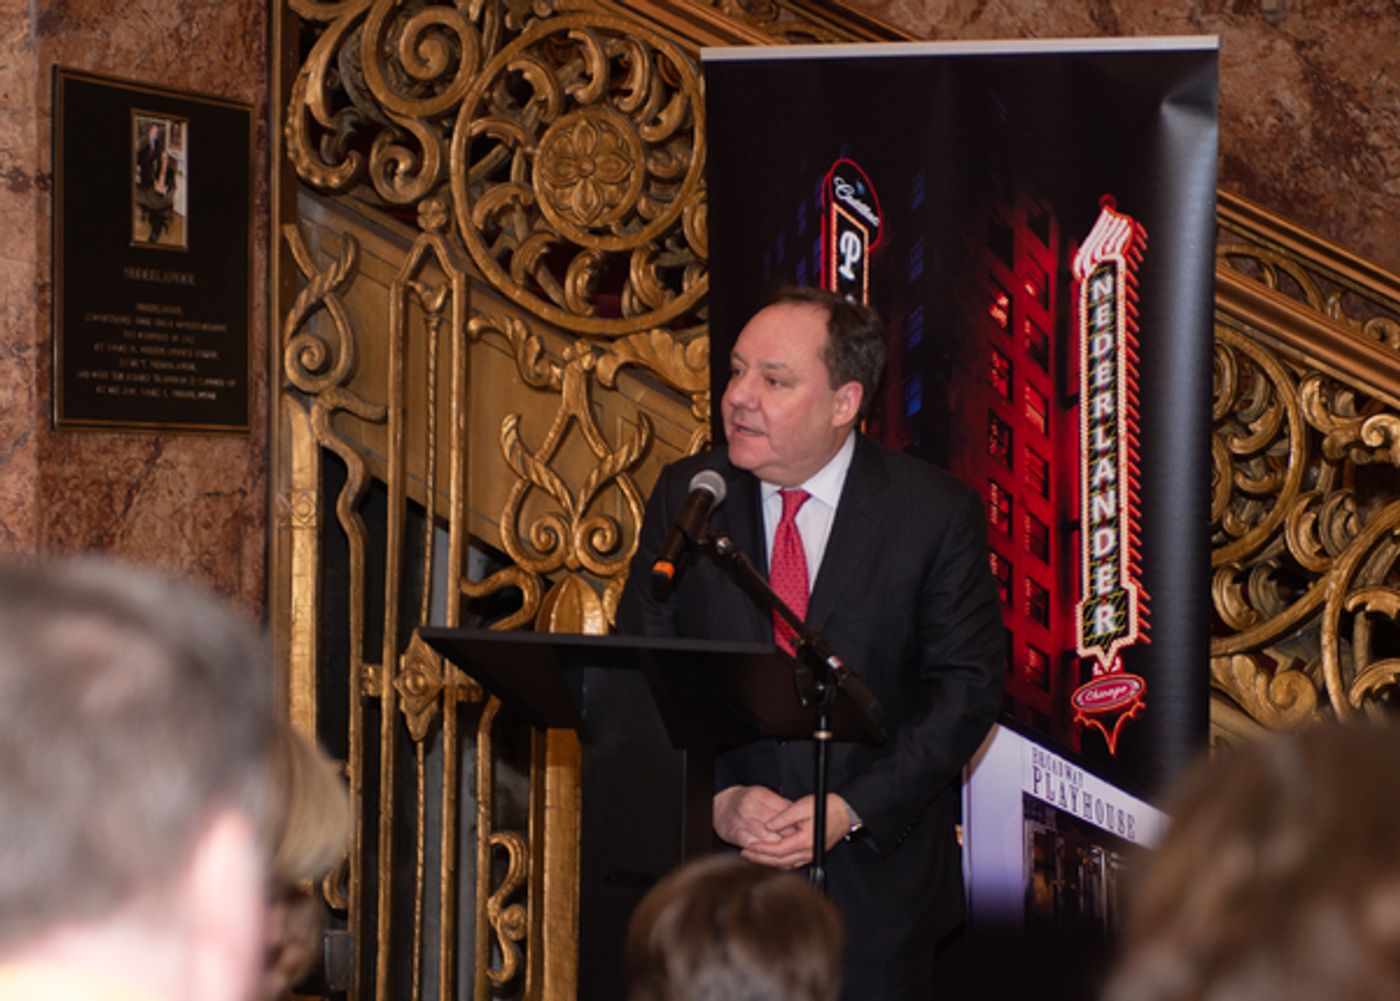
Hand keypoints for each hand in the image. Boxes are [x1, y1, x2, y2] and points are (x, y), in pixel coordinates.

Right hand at [713, 785, 795, 851]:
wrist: (720, 806)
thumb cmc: (746, 802)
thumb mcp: (764, 797)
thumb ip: (782, 806)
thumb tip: (801, 817)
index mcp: (760, 795)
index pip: (785, 810)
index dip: (797, 823)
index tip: (805, 830)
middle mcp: (750, 807)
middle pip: (778, 826)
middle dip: (790, 836)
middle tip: (798, 843)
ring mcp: (742, 821)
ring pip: (768, 838)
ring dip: (779, 846)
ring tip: (787, 850)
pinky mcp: (735, 834)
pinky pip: (754, 847)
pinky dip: (764, 852)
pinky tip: (770, 854)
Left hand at [735, 794, 852, 869]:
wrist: (845, 813)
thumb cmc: (826, 807)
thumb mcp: (802, 806)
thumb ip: (783, 817)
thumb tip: (767, 826)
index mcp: (805, 842)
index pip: (777, 850)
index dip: (761, 850)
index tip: (748, 847)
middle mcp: (808, 853)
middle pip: (779, 862)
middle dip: (760, 859)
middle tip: (745, 854)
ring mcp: (810, 855)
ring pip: (785, 865)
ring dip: (769, 862)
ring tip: (754, 857)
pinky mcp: (812, 854)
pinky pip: (792, 863)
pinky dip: (779, 862)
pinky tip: (770, 858)